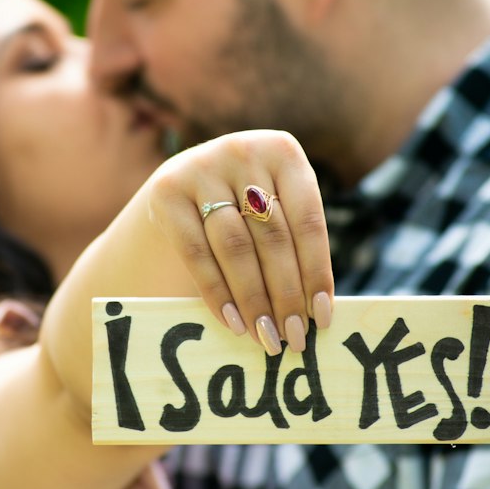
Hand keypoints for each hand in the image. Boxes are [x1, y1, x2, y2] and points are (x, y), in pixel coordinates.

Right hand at [148, 129, 333, 354]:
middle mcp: (242, 151)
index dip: (316, 271)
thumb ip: (295, 241)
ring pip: (235, 247)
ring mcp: (200, 168)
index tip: (323, 317)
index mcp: (284, 152)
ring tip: (265, 337)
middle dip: (286, 295)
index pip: (308, 220)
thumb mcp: (275, 204)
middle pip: (272, 237)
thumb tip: (318, 312)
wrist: (183, 183)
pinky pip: (196, 253)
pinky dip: (217, 293)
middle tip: (294, 337)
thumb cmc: (245, 206)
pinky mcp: (166, 192)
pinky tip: (233, 322)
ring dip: (253, 299)